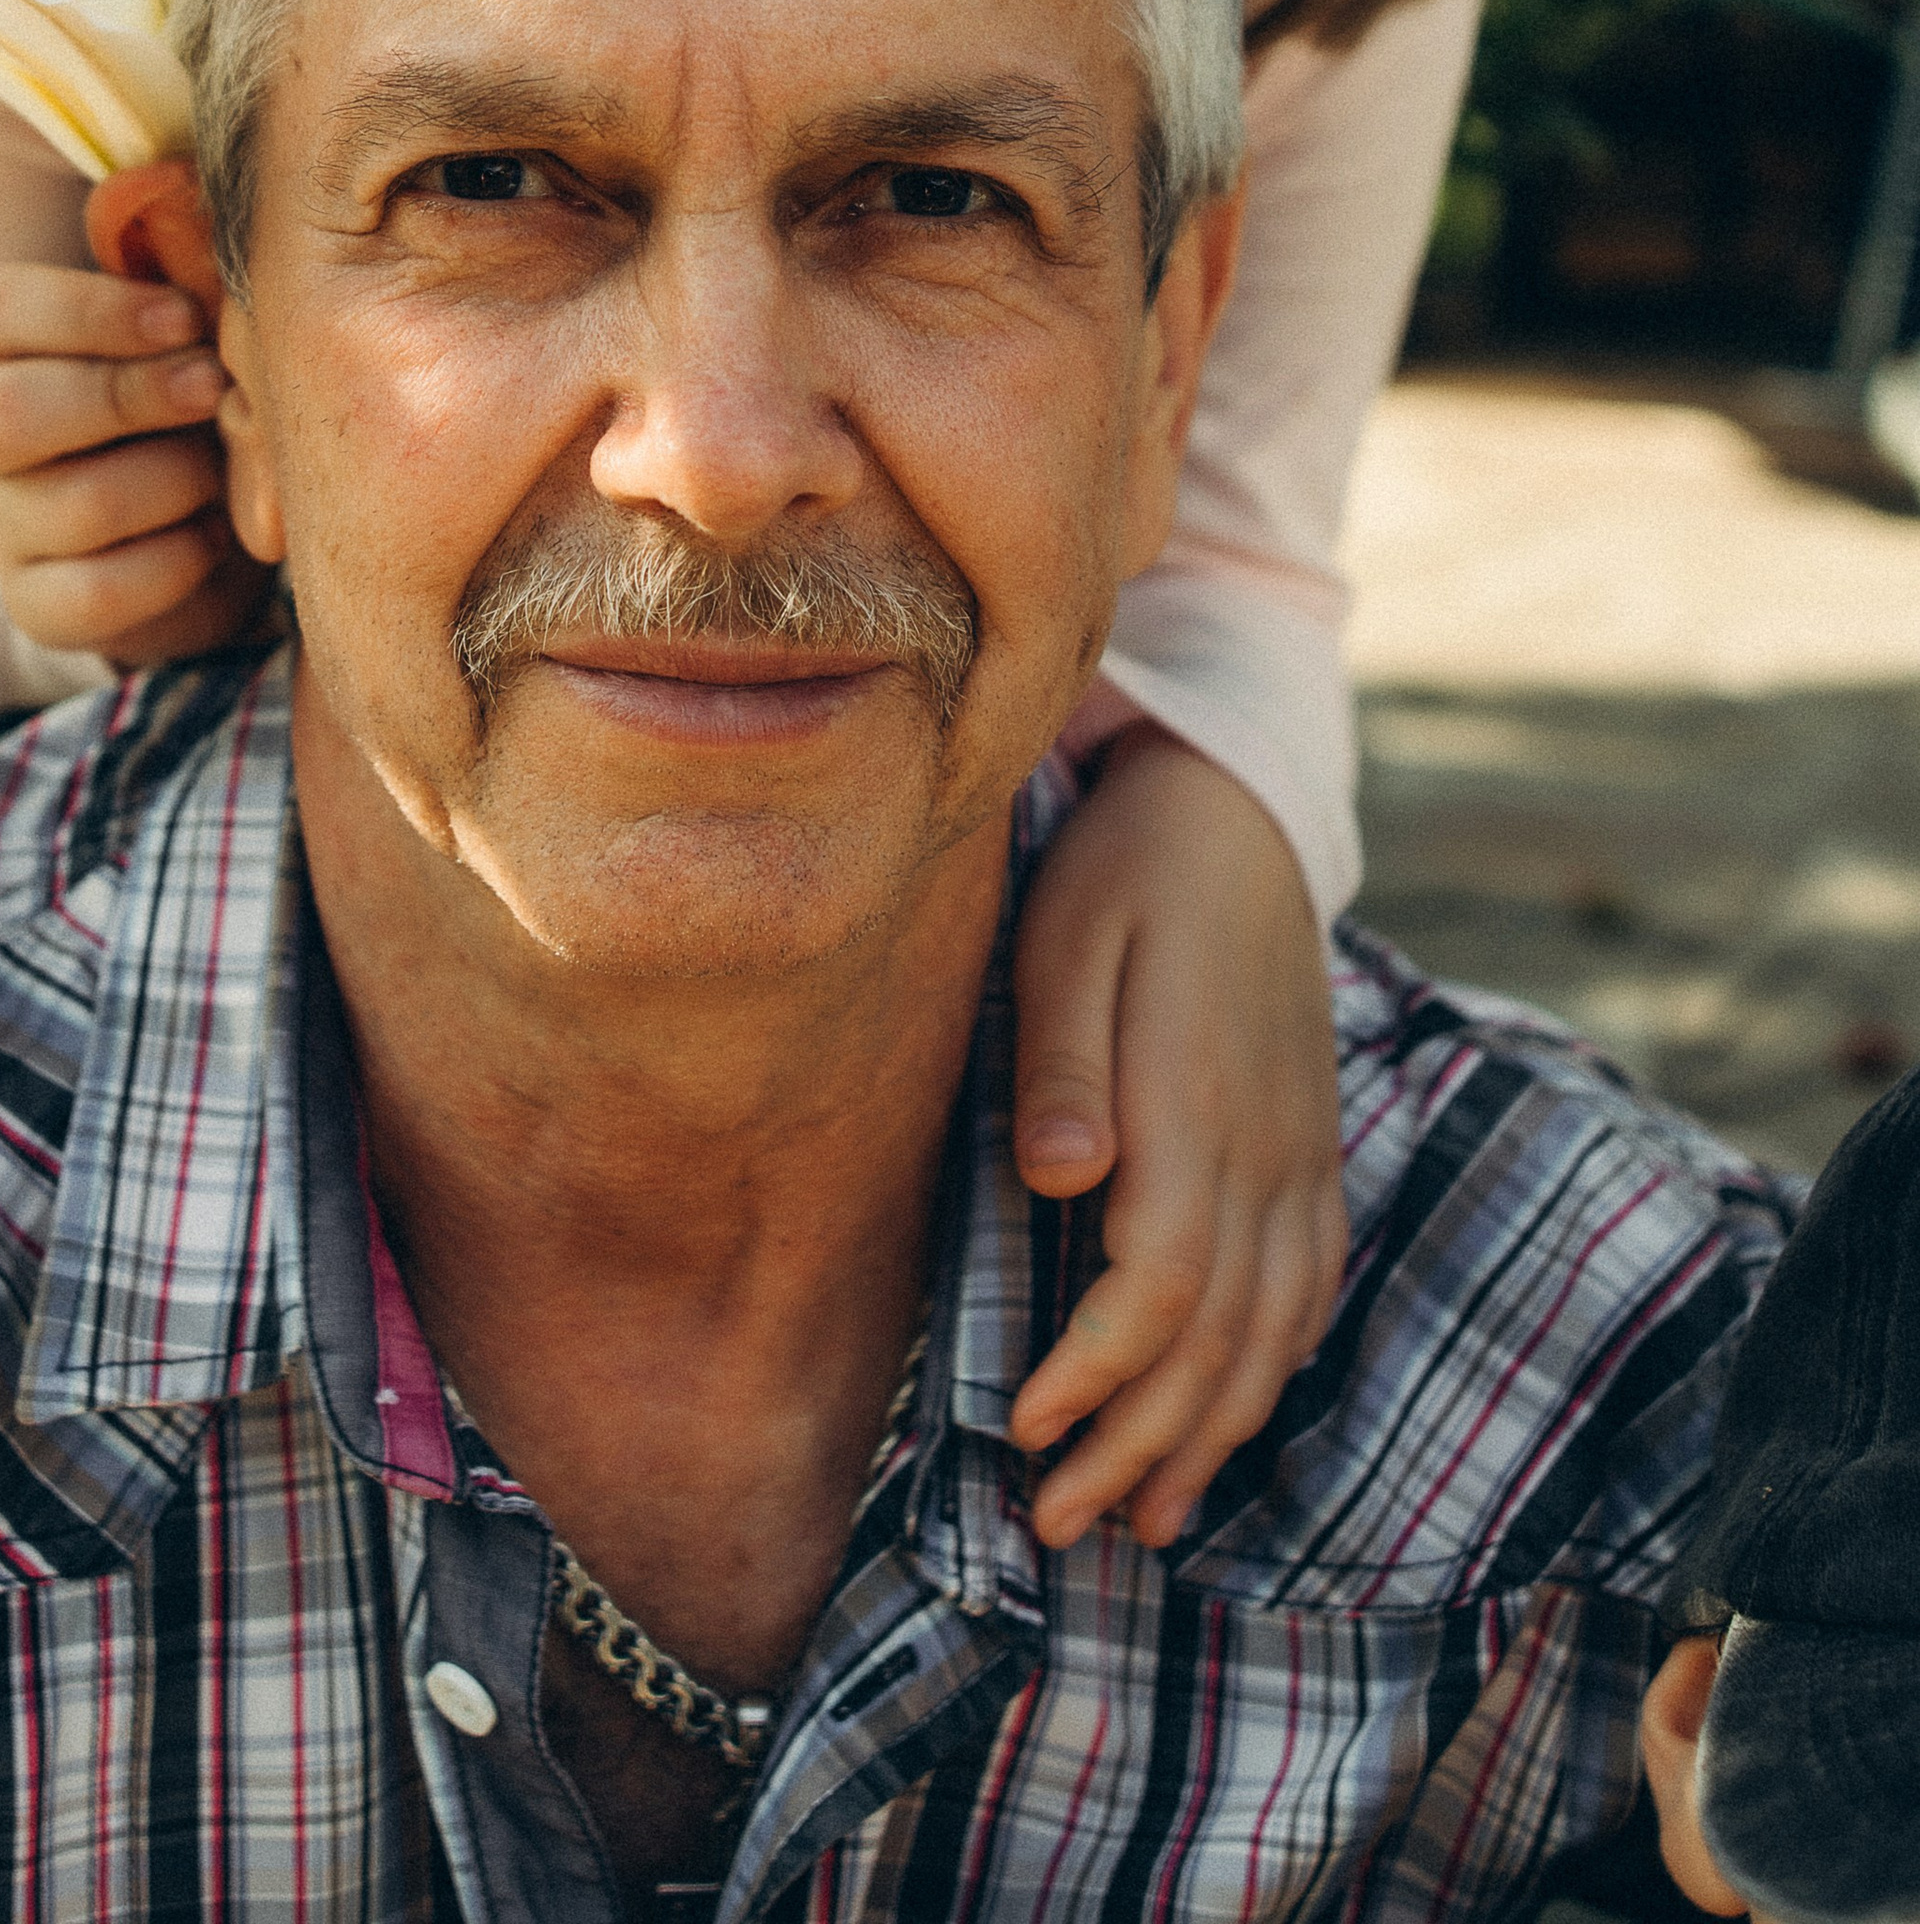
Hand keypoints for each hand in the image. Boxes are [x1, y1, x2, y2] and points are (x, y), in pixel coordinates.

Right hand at [0, 177, 270, 668]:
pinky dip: (177, 563)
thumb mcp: (197, 336)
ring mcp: (6, 526)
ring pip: (76, 504)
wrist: (206, 528)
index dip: (87, 310)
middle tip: (215, 390)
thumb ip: (189, 282)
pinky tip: (213, 537)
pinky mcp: (38, 606)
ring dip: (176, 482)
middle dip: (128, 397)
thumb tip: (193, 208)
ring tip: (225, 471)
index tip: (185, 318)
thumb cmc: (201, 403)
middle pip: (3, 411)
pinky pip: (99, 592)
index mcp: (16, 348)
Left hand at [1006, 727, 1345, 1551]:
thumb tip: (1057, 1178)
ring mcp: (1301, 1154)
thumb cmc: (1128, 868)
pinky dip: (1271, 1373)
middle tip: (1057, 1527)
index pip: (1163, 1285)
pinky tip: (1230, 1418)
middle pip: (1219, 1340)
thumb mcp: (1067, 937)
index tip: (1024, 1431)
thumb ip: (1061, 1060)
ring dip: (1208, 1436)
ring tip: (1142, 1518)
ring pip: (1273, 1333)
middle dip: (1139, 1447)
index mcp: (1198, 1106)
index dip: (1098, 1377)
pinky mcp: (1311, 1148)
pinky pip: (1309, 1288)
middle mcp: (1266, 1150)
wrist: (1236, 808)